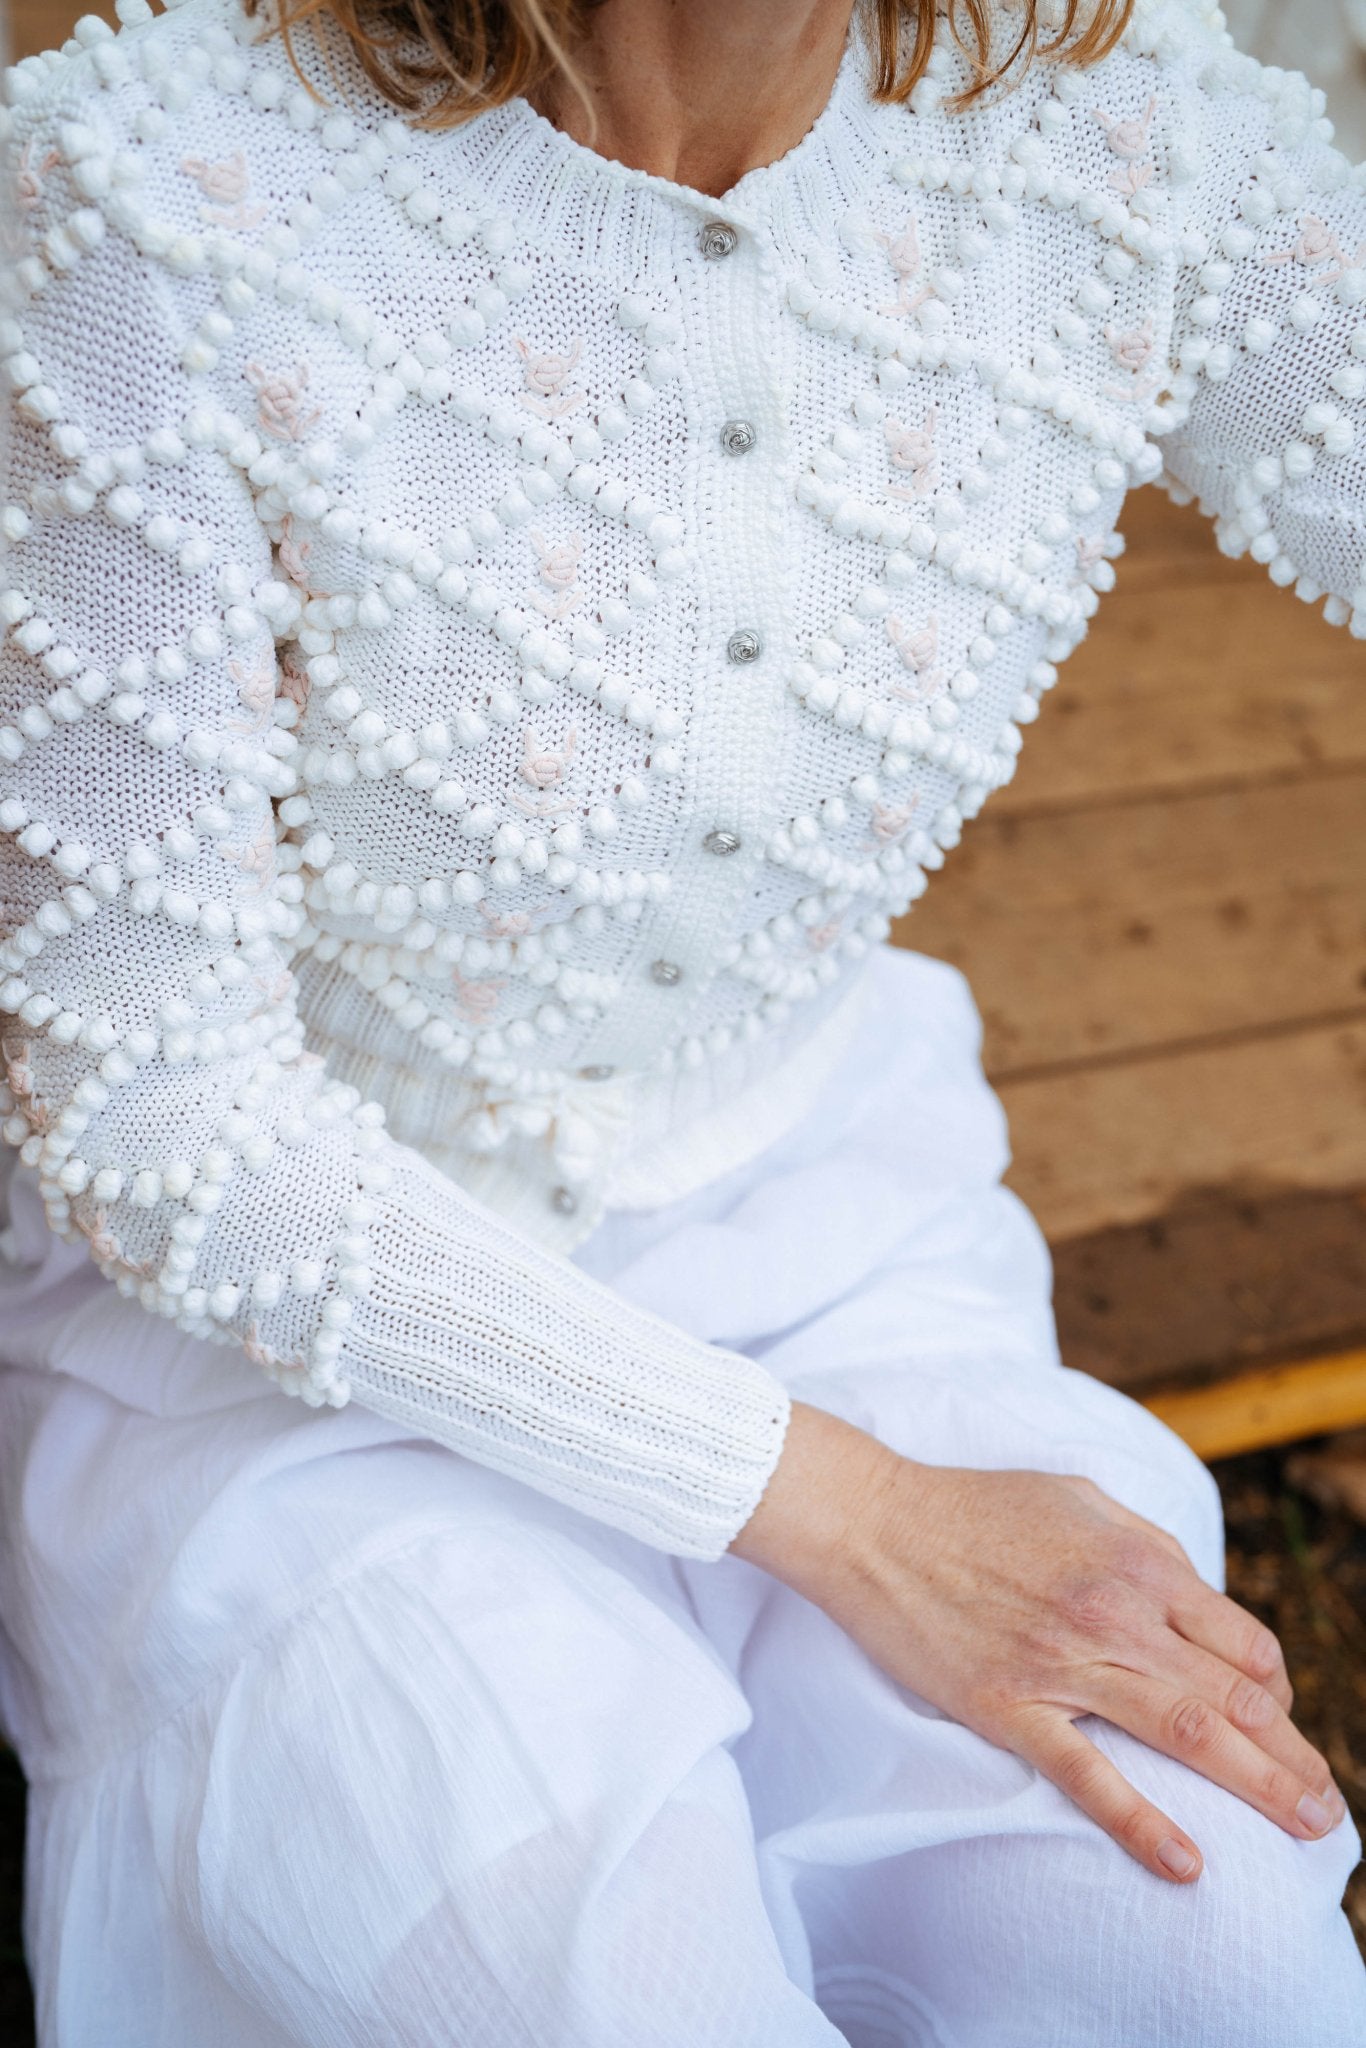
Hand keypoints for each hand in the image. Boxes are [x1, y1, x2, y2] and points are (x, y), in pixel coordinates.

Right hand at [729, 1400, 1346, 1882]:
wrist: (876, 1524)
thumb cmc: (978, 1507)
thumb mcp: (1082, 1500)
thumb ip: (1148, 1549)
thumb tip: (1200, 1601)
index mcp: (1138, 1561)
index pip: (1243, 1642)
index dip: (1277, 1691)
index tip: (1279, 1725)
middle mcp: (1115, 1614)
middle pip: (1233, 1697)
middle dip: (1292, 1756)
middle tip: (1327, 1807)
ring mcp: (1062, 1665)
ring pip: (1185, 1734)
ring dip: (1258, 1787)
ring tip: (1305, 1828)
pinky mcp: (1007, 1706)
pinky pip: (1088, 1775)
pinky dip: (1141, 1821)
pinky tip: (1186, 1861)